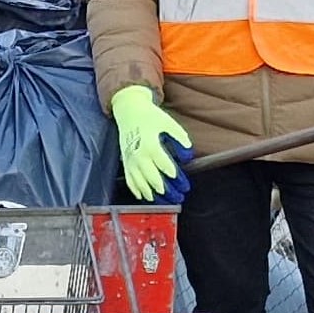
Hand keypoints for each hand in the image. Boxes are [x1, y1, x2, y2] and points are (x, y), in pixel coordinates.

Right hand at [111, 85, 193, 204]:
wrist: (128, 111)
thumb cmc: (150, 117)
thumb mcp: (167, 122)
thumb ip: (179, 136)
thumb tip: (188, 152)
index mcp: (149, 144)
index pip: (162, 162)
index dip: (171, 172)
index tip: (179, 180)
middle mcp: (138, 154)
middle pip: (151, 176)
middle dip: (165, 189)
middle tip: (177, 197)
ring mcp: (130, 160)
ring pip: (140, 182)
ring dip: (152, 193)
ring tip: (164, 200)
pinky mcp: (126, 163)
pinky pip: (129, 180)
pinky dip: (136, 190)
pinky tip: (144, 197)